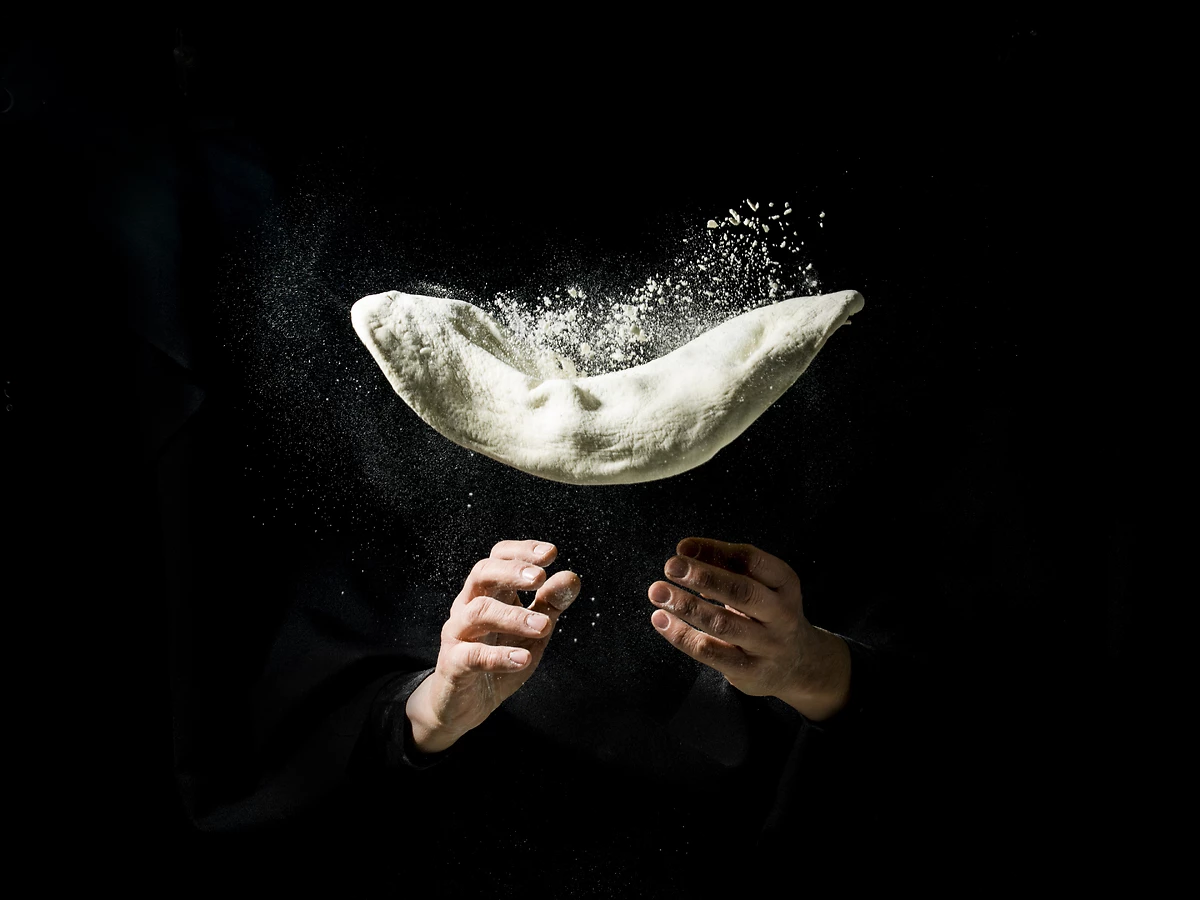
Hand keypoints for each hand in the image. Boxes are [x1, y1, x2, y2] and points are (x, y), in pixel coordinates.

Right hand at [407, 540, 579, 753]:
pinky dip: (499, 656)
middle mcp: (468, 606)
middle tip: (539, 577)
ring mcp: (457, 634)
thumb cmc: (498, 660)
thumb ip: (550, 604)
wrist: (464, 705)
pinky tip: (523, 658)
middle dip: (511, 571)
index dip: (522, 551)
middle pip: (482, 573)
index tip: (551, 553)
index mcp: (488, 593)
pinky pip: (472, 655)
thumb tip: (571, 577)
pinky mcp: (453, 665)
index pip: (498, 558)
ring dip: (513, 616)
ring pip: (478, 612)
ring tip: (543, 625)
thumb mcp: (532, 631)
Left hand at [648, 538, 850, 720]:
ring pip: (723, 623)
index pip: (752, 560)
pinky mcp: (750, 671)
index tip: (683, 547)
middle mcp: (781, 614)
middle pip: (741, 591)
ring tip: (658, 592)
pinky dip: (681, 635)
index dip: (716, 550)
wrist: (800, 664)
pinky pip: (710, 651)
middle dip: (703, 576)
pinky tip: (661, 620)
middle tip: (671, 566)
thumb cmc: (768, 614)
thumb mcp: (760, 585)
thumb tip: (686, 550)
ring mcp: (768, 645)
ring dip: (686, 605)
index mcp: (785, 584)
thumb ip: (727, 565)